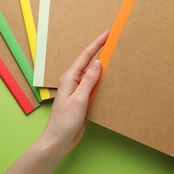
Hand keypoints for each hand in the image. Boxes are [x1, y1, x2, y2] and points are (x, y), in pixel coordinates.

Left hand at [4, 31, 107, 173]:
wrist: (59, 139)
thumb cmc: (65, 120)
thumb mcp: (79, 98)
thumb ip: (89, 80)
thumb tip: (98, 62)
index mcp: (70, 77)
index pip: (86, 56)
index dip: (97, 44)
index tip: (107, 34)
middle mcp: (73, 81)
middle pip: (89, 62)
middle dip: (100, 50)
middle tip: (113, 40)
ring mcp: (78, 89)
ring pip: (92, 73)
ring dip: (102, 64)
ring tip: (114, 55)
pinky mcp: (82, 98)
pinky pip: (93, 84)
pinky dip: (102, 79)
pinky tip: (109, 78)